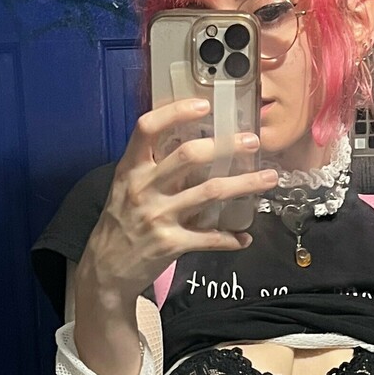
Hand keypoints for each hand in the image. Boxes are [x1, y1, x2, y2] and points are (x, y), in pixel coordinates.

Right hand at [80, 96, 278, 300]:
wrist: (105, 270)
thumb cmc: (119, 225)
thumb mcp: (124, 189)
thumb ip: (152, 169)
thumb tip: (194, 148)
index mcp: (130, 170)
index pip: (147, 128)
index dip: (175, 111)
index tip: (203, 104)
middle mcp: (143, 188)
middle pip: (188, 156)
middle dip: (226, 146)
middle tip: (252, 142)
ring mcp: (157, 216)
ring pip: (210, 192)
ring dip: (244, 184)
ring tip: (268, 178)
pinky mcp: (170, 244)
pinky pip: (209, 238)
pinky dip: (230, 238)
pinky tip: (243, 238)